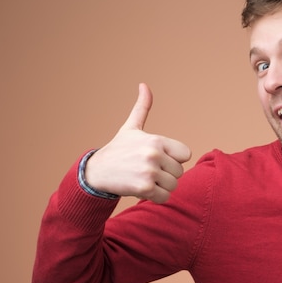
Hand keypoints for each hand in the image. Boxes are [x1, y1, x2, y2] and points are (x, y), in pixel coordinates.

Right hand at [85, 83, 191, 202]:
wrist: (96, 172)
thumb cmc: (118, 149)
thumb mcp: (131, 127)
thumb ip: (142, 107)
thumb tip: (144, 85)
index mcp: (155, 140)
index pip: (185, 154)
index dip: (174, 159)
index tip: (159, 158)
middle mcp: (153, 154)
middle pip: (179, 172)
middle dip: (166, 174)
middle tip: (148, 170)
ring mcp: (149, 172)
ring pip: (174, 185)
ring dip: (162, 187)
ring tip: (145, 179)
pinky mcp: (144, 188)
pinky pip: (164, 197)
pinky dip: (156, 197)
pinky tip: (142, 189)